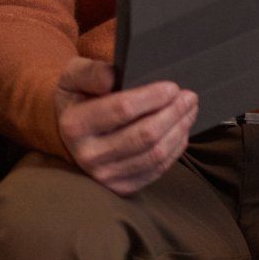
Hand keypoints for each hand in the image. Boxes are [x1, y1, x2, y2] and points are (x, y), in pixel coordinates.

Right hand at [55, 57, 197, 195]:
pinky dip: (175, 149)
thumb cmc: (77, 97)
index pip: (122, 109)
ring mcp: (105, 176)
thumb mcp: (73, 75)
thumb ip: (90, 71)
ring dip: (179, 130)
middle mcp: (89, 156)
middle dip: (173, 113)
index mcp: (76, 125)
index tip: (172, 87)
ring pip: (154, 154)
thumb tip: (112, 77)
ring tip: (190, 111)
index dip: (152, 97)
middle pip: (144, 135)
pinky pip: (156, 170)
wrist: (68, 133)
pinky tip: (181, 131)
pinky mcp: (121, 188)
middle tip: (190, 97)